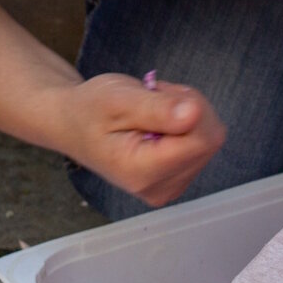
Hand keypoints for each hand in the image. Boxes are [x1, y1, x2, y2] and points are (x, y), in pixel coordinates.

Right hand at [50, 74, 226, 207]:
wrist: (73, 125)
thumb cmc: (90, 110)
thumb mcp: (118, 99)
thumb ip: (156, 109)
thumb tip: (193, 113)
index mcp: (142, 172)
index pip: (201, 140)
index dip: (191, 107)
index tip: (160, 94)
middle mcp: (159, 188)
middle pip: (209, 141)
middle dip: (189, 109)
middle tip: (154, 100)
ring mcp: (170, 188)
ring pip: (209, 141)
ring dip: (187, 116)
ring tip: (152, 112)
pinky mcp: (176, 181)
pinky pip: (202, 147)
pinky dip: (186, 127)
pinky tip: (159, 124)